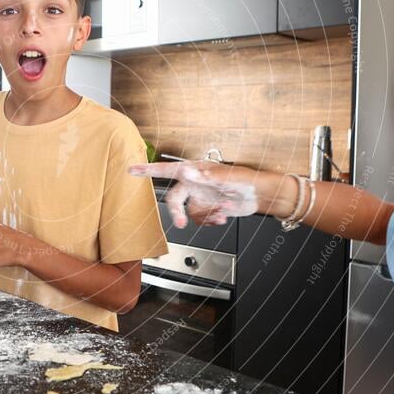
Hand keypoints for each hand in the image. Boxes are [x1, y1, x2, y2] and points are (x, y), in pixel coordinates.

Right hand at [129, 161, 258, 227]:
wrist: (261, 196)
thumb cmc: (247, 180)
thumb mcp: (226, 177)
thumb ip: (204, 176)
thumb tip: (186, 171)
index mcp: (195, 171)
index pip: (167, 170)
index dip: (148, 170)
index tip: (132, 169)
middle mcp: (195, 184)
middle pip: (174, 200)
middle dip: (178, 213)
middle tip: (180, 224)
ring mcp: (200, 197)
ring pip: (189, 213)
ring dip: (206, 216)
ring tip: (223, 210)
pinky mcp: (208, 208)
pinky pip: (200, 220)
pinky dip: (211, 220)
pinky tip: (223, 214)